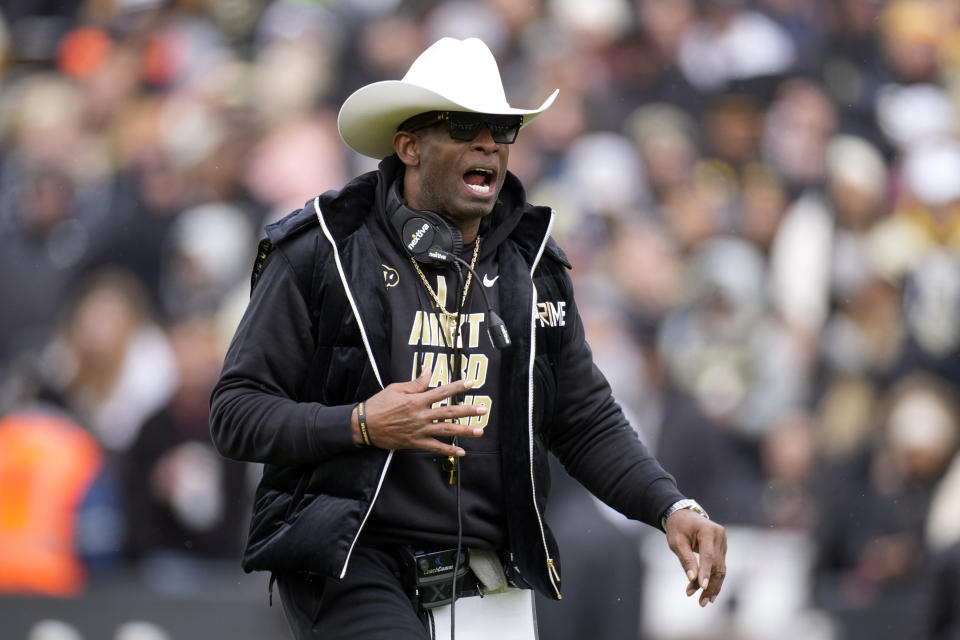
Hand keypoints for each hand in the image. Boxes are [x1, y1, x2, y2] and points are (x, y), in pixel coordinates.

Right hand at [354, 368, 485, 456]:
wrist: (365, 425)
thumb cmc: (379, 404)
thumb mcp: (396, 389)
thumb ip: (415, 383)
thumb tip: (428, 370)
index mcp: (417, 400)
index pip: (442, 392)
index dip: (457, 387)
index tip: (471, 384)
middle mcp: (421, 415)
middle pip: (449, 412)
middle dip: (468, 410)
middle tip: (483, 409)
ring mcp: (419, 430)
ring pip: (446, 430)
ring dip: (464, 430)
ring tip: (479, 430)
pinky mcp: (415, 443)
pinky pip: (435, 447)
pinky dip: (449, 450)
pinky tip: (461, 452)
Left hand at [665, 509, 726, 606]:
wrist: (683, 516)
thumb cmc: (678, 528)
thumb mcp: (676, 542)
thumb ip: (686, 559)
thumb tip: (692, 578)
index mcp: (708, 530)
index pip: (708, 555)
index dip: (705, 572)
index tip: (702, 587)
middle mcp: (720, 536)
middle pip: (716, 565)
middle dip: (708, 584)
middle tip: (700, 602)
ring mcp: (723, 542)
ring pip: (720, 569)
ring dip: (712, 586)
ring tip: (704, 602)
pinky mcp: (722, 549)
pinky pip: (719, 567)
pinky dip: (713, 580)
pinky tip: (709, 593)